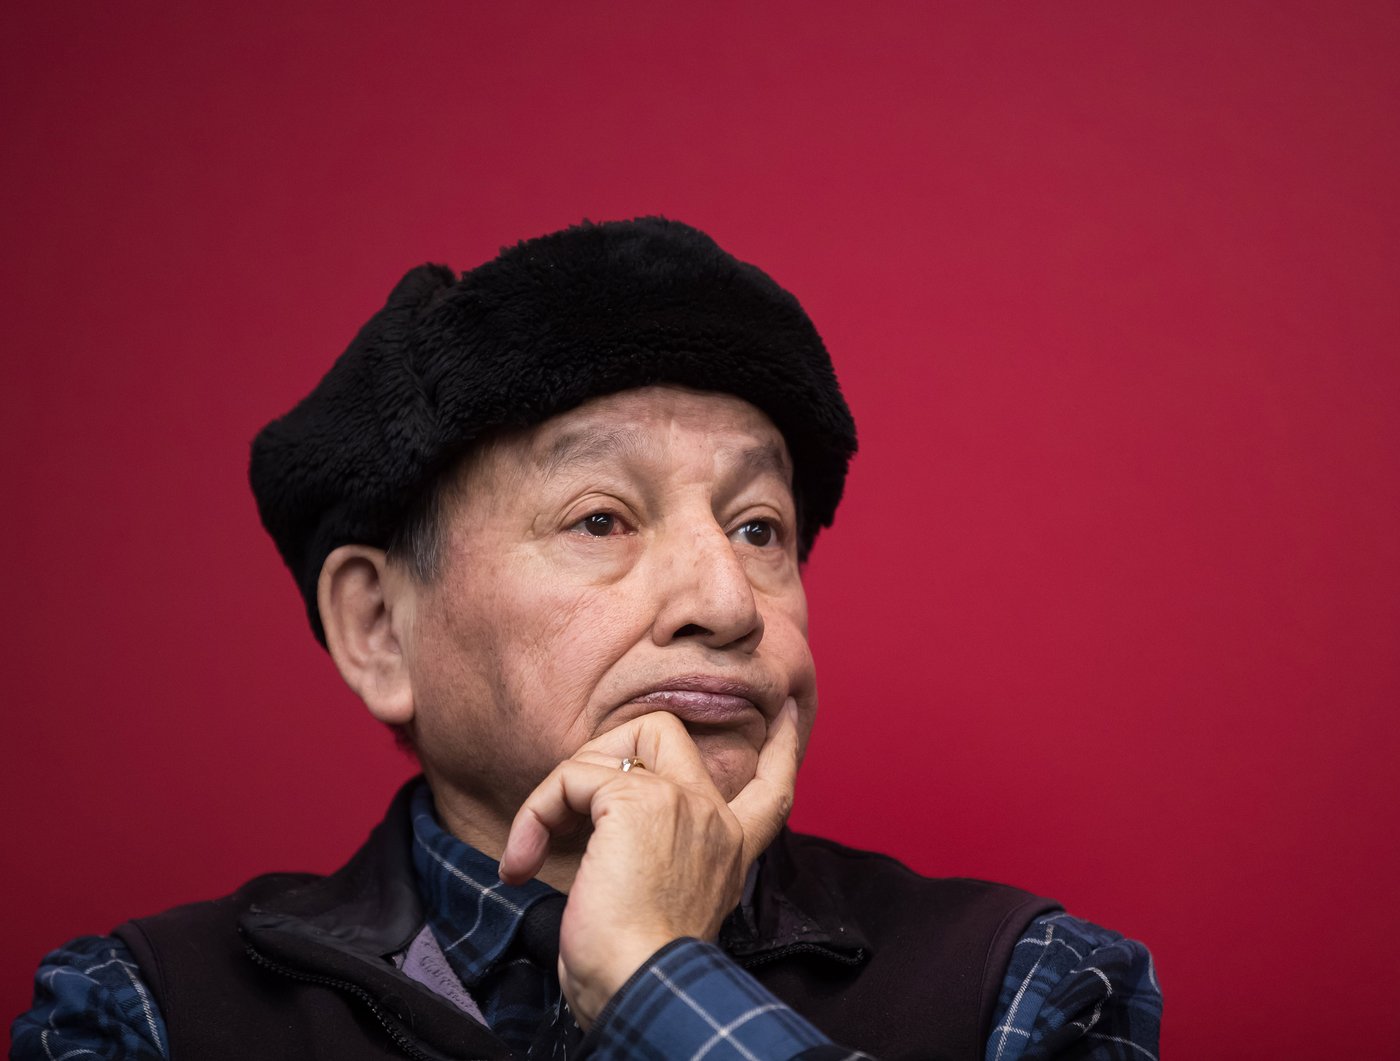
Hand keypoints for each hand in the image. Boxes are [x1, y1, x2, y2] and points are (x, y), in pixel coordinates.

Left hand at [498, 698, 800, 1026]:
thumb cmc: (638, 970)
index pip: (771, 786)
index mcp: (729, 848)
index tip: (789, 710)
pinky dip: (536, 812)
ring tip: (534, 847)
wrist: (640, 987)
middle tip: (568, 802)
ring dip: (557, 792)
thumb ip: (659, 861)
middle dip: (606, 747)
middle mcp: (712, 817)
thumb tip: (600, 831)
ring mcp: (679, 802)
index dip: (781, 746)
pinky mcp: (635, 799)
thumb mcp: (663, 908)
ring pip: (608, 747)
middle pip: (664, 731)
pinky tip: (524, 859)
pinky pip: (571, 778)